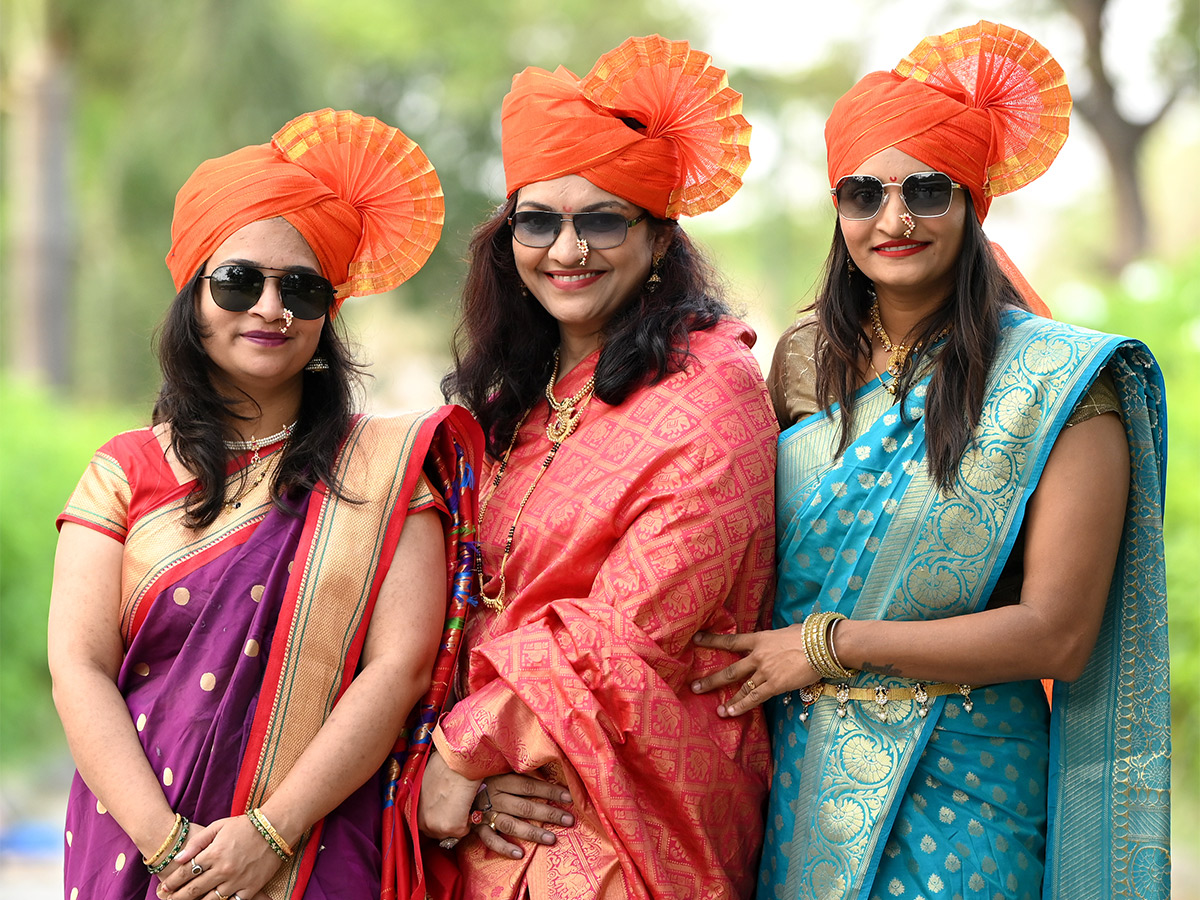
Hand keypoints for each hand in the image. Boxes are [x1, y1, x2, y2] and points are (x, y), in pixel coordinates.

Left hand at [154, 816, 280, 899]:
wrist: (276, 828)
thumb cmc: (245, 825)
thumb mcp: (218, 826)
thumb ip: (197, 842)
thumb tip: (178, 858)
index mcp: (215, 853)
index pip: (187, 872)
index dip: (172, 881)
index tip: (163, 887)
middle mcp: (224, 869)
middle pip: (194, 889)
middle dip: (177, 896)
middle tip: (167, 899)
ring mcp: (237, 881)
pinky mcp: (251, 888)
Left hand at [418, 749, 480, 839]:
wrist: (458, 761)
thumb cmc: (444, 765)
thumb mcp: (427, 781)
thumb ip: (427, 798)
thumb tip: (435, 801)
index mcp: (412, 810)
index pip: (424, 825)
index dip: (436, 818)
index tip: (445, 813)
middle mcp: (421, 821)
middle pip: (436, 833)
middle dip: (447, 823)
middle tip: (456, 808)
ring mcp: (436, 827)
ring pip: (451, 834)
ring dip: (458, 822)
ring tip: (463, 804)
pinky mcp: (452, 828)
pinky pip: (464, 831)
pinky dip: (469, 821)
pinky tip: (468, 804)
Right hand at [471, 773, 573, 859]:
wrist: (449, 788)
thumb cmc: (479, 775)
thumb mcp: (495, 767)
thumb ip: (515, 769)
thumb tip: (545, 766)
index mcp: (500, 778)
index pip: (529, 785)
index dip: (549, 791)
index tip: (569, 797)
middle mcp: (494, 796)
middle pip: (525, 806)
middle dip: (548, 813)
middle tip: (569, 820)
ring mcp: (485, 813)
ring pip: (511, 824)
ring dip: (532, 832)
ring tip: (552, 839)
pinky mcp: (475, 828)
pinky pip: (490, 840)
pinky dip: (504, 847)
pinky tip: (520, 854)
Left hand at [691, 624, 817, 715]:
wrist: (822, 645)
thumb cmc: (810, 635)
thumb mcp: (786, 631)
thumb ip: (776, 639)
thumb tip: (776, 642)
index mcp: (760, 639)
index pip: (731, 640)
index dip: (712, 640)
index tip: (696, 639)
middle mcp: (758, 656)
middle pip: (730, 670)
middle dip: (712, 680)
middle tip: (694, 687)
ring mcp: (765, 671)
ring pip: (741, 688)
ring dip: (728, 701)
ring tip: (717, 710)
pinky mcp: (775, 685)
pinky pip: (755, 698)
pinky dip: (743, 706)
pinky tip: (732, 713)